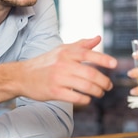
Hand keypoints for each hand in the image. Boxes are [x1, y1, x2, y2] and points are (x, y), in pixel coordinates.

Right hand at [0, 36, 117, 106]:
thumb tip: (98, 38)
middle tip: (108, 86)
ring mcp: (58, 78)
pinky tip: (88, 99)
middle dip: (103, 81)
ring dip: (97, 91)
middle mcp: (63, 64)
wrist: (22, 75)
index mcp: (66, 53)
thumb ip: (81, 45)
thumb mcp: (62, 50)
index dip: (103, 59)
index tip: (114, 64)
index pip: (88, 54)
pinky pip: (75, 97)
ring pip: (85, 86)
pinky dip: (85, 99)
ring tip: (100, 93)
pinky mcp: (54, 92)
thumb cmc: (45, 62)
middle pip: (90, 73)